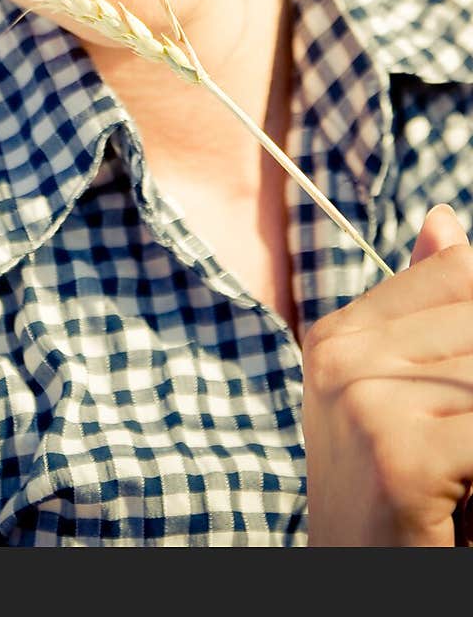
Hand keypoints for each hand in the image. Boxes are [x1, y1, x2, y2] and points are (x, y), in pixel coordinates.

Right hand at [302, 204, 472, 545]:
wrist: (358, 592)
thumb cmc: (398, 506)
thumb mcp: (404, 399)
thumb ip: (428, 308)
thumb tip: (444, 220)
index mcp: (340, 335)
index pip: (459, 272)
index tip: (464, 389)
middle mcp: (343, 356)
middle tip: (462, 434)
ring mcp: (365, 402)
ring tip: (463, 466)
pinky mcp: (399, 455)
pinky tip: (466, 499)